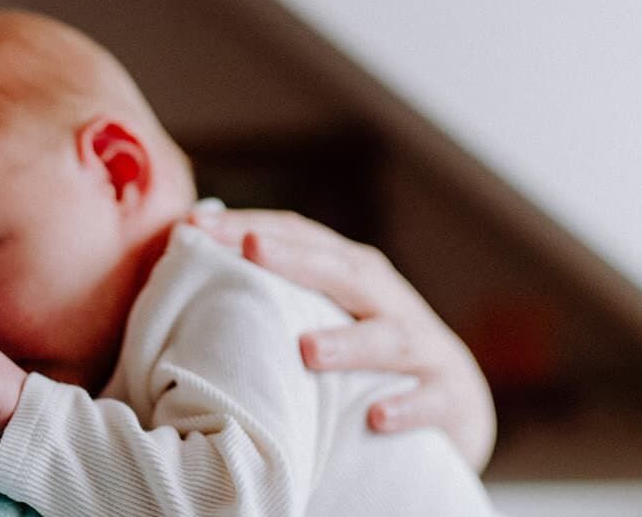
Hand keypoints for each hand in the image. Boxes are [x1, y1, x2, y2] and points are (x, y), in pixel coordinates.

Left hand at [188, 208, 495, 470]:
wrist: (455, 404)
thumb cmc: (364, 356)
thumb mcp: (325, 313)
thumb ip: (272, 291)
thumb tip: (186, 255)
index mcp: (351, 274)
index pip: (301, 237)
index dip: (251, 226)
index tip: (194, 225)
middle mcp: (388, 301)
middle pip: (345, 271)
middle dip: (296, 259)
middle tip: (248, 250)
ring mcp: (423, 349)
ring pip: (390, 339)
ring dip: (350, 343)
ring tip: (307, 350)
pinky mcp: (450, 399)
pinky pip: (431, 401)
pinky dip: (406, 407)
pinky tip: (376, 416)